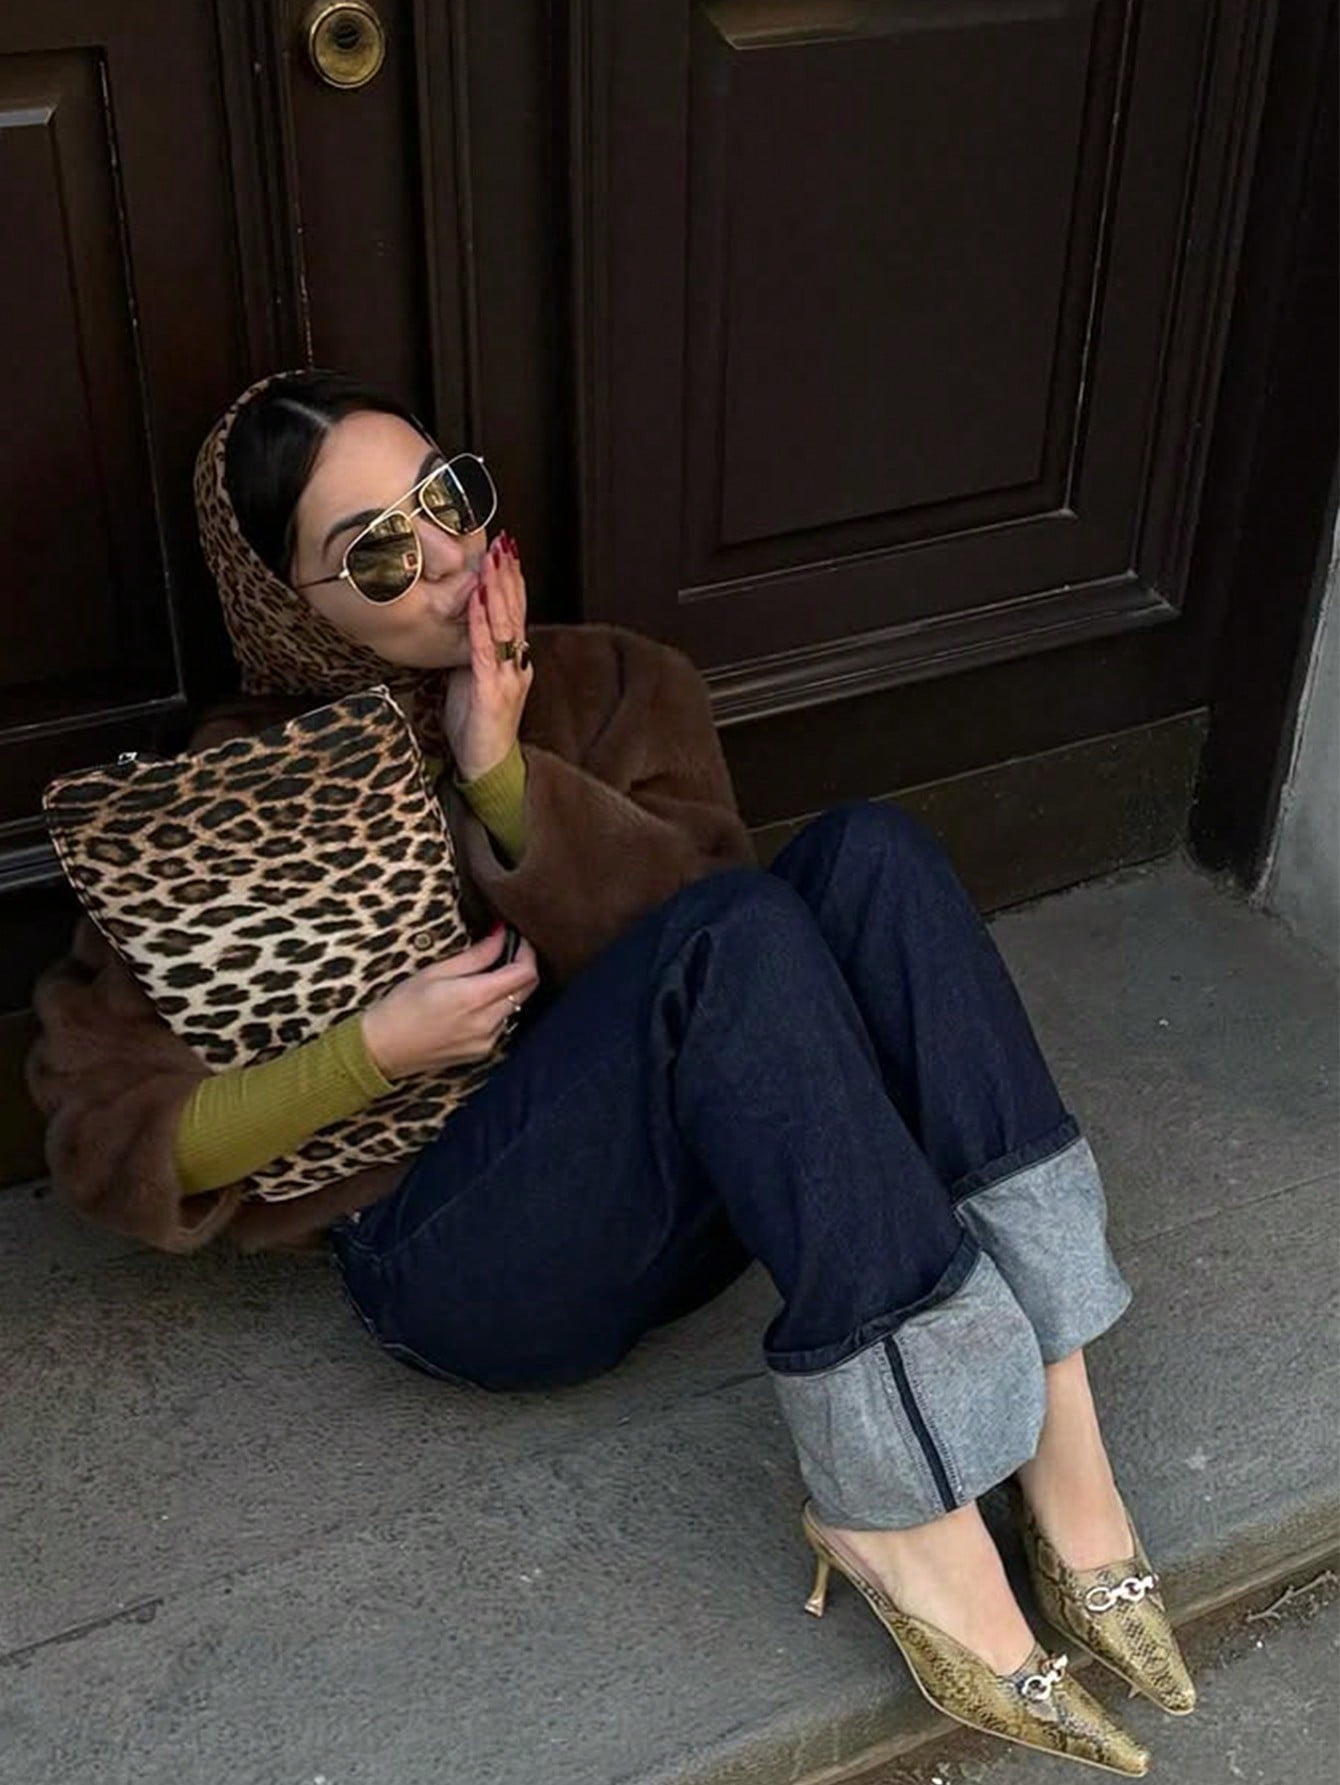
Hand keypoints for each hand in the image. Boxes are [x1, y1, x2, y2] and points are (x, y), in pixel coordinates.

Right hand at [361, 924, 540, 1080]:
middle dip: (523, 969)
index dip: (527, 953)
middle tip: (507, 954)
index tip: (518, 941)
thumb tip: (502, 935)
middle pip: (527, 990)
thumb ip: (476, 955)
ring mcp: (488, 1040)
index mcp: (476, 997)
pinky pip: (502, 1024)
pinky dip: (498, 1010)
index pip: (525, 974)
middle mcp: (488, 1022)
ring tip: (486, 978)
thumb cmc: (402, 1005)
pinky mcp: (483, 1052)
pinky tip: (475, 1004)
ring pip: (516, 1008)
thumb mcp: (436, 971)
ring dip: (509, 990)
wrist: (383, 1049)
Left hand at [443, 530, 533, 782]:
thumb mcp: (474, 681)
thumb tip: (462, 625)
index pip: (515, 612)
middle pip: (514, 610)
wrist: (486, 767)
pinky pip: (485, 650)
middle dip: (508, 574)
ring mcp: (507, 676)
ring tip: (491, 559)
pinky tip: (475, 599)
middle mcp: (516, 664)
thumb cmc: (476, 726)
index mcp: (514, 660)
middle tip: (504, 541)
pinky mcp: (491, 691)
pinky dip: (480, 622)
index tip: (506, 549)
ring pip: (503, 624)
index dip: (513, 580)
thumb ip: (475, 654)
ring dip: (496, 589)